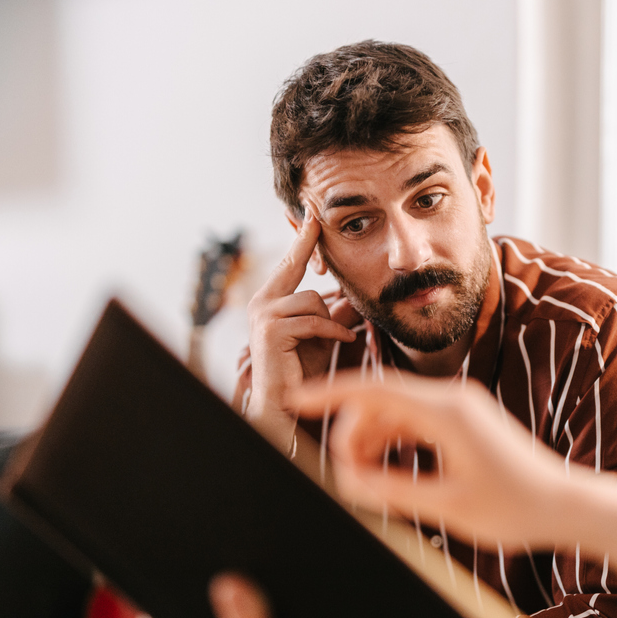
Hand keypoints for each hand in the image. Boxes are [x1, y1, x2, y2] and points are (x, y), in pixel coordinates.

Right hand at [246, 210, 356, 430]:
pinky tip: (342, 341)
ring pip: (312, 300)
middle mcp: (261, 302)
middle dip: (306, 242)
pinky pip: (313, 320)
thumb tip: (355, 296)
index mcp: (270, 299)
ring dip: (330, 321)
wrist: (285, 403)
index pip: (289, 263)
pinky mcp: (271, 331)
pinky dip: (332, 332)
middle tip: (316, 214)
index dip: (301, 239)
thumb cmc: (302, 369)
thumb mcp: (324, 334)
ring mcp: (263, 315)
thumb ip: (336, 313)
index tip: (310, 213)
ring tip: (338, 338)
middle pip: (293, 266)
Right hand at [292, 372, 616, 569]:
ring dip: (372, 443)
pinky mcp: (462, 423)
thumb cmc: (515, 508)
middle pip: (379, 401)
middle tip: (347, 481)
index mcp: (447, 412)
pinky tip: (389, 478)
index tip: (296, 399)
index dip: (331, 392)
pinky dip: (392, 445)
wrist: (565, 505)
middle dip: (352, 435)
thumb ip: (392, 492)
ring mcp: (458, 408)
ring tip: (368, 487)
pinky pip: (412, 423)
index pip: (374, 389)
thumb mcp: (448, 507)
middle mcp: (451, 399)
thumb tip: (348, 483)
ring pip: (393, 414)